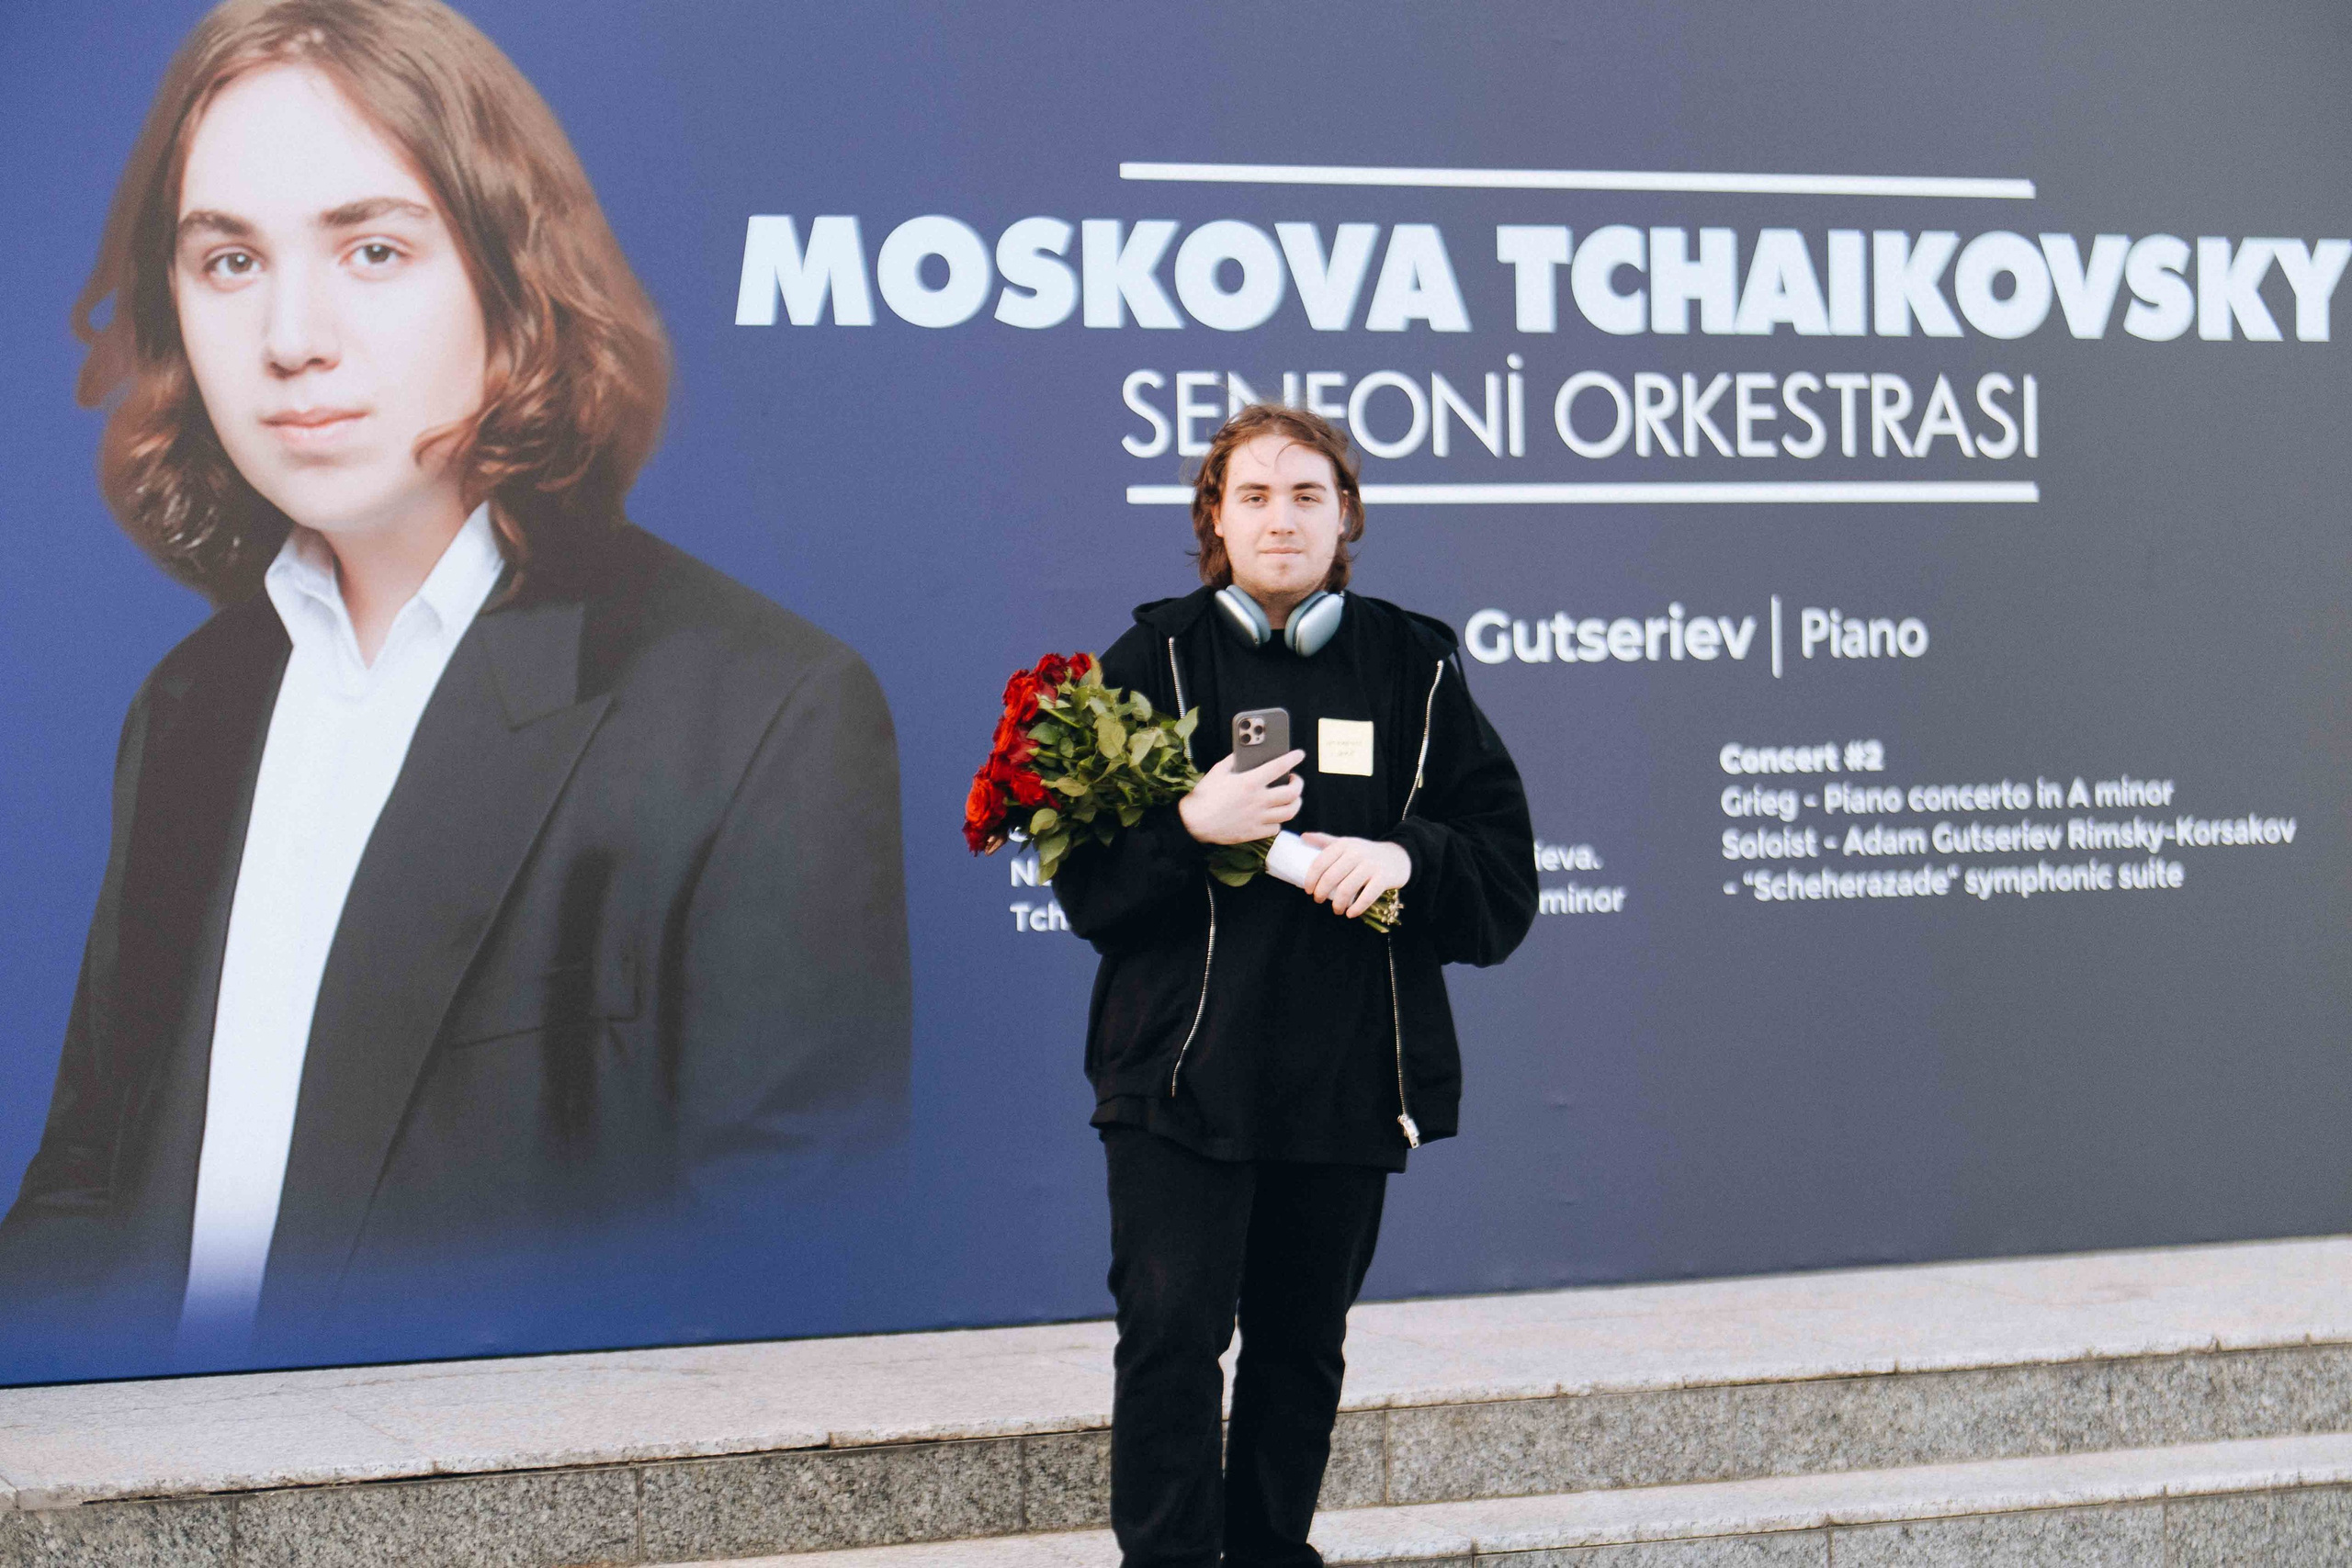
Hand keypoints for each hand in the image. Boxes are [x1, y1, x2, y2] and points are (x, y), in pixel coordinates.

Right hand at [1179, 750, 1305, 844]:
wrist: (1193, 823)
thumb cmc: (1204, 796)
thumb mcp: (1218, 771)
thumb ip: (1235, 760)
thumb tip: (1246, 753)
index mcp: (1249, 782)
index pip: (1279, 767)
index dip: (1293, 759)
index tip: (1299, 755)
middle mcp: (1258, 801)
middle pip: (1292, 793)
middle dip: (1298, 784)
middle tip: (1294, 779)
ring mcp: (1258, 818)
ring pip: (1290, 812)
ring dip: (1295, 802)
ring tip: (1291, 797)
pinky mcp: (1254, 832)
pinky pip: (1276, 827)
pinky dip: (1278, 820)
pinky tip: (1273, 814)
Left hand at [1299, 833, 1410, 918]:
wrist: (1398, 857)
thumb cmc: (1366, 853)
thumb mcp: (1347, 844)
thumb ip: (1326, 841)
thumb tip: (1303, 837)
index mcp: (1343, 845)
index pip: (1320, 863)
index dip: (1310, 879)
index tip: (1308, 890)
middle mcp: (1356, 853)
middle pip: (1330, 878)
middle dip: (1321, 893)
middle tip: (1319, 901)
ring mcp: (1371, 865)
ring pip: (1346, 889)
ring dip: (1338, 904)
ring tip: (1337, 909)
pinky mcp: (1383, 878)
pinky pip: (1366, 896)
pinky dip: (1356, 908)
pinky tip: (1350, 914)